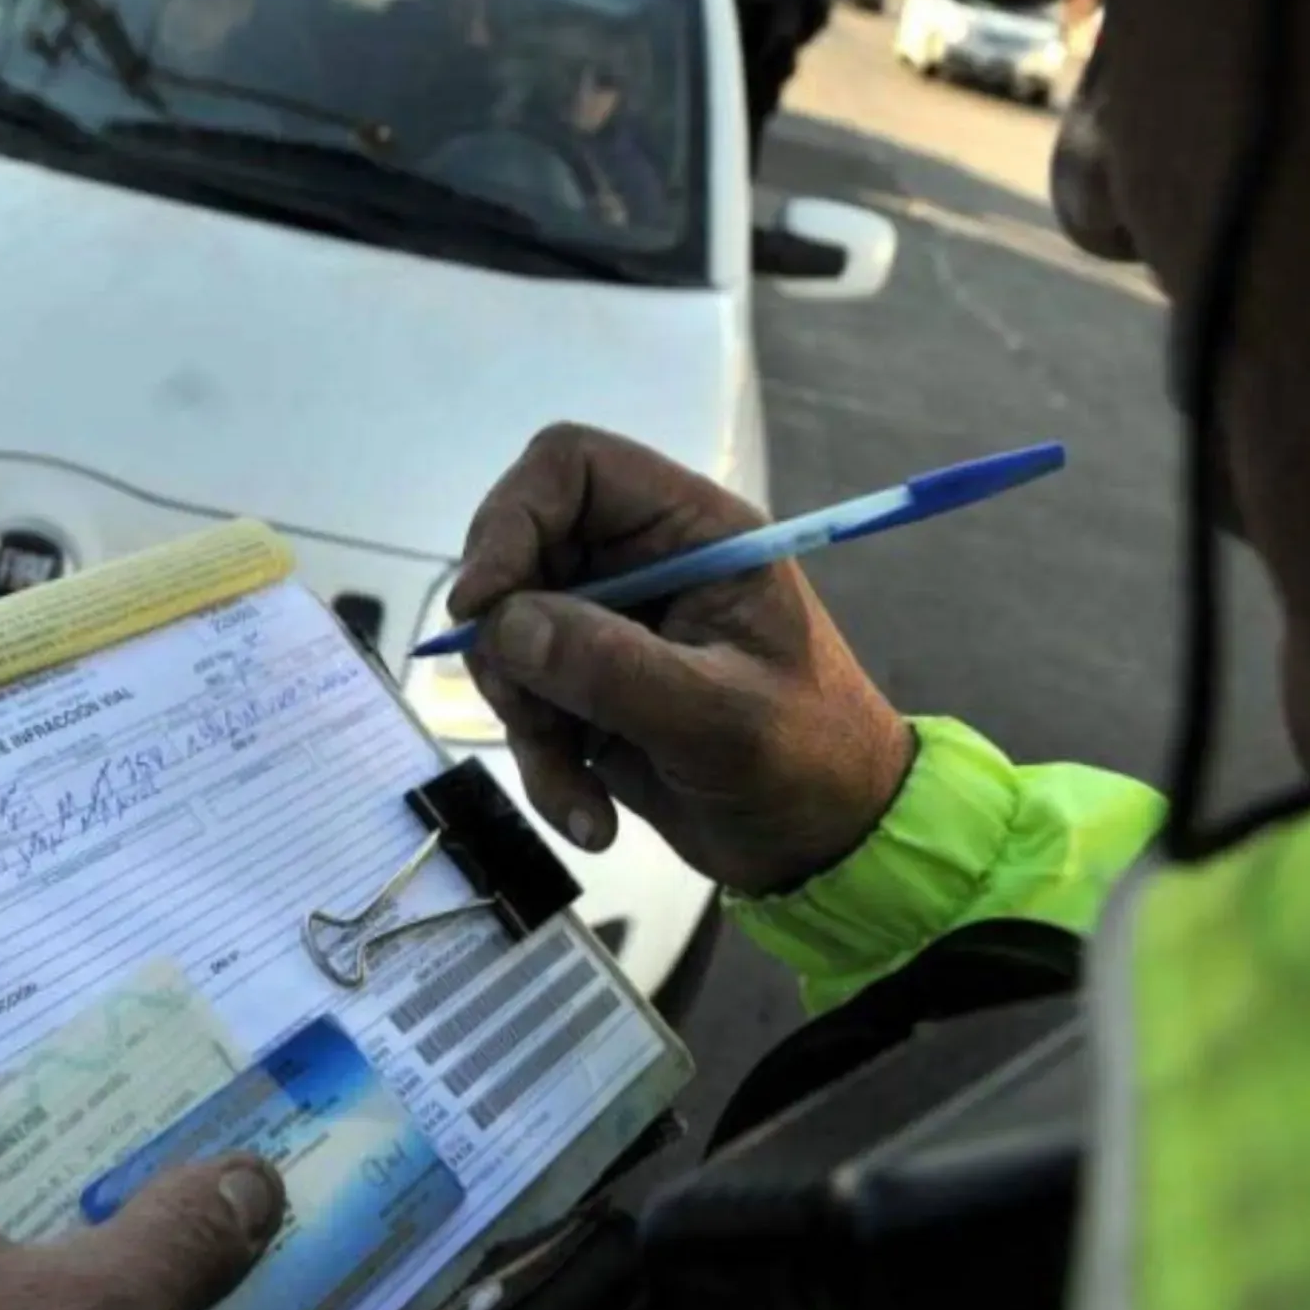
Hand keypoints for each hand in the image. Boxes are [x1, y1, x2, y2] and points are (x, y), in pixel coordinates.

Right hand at [452, 424, 914, 897]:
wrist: (827, 842)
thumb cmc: (808, 759)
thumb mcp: (718, 716)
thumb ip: (610, 666)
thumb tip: (503, 626)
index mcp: (691, 531)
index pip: (571, 467)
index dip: (512, 518)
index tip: (482, 603)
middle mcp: (641, 563)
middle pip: (520, 554)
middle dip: (509, 646)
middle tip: (526, 711)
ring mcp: (610, 626)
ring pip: (511, 642)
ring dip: (528, 723)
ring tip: (579, 789)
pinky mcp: (589, 690)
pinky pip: (527, 706)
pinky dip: (544, 766)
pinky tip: (593, 816)